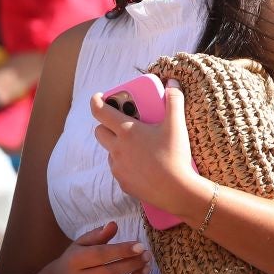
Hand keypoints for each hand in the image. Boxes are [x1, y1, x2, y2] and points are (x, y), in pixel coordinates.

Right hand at [53, 222, 146, 273]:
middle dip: (132, 265)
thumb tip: (114, 225)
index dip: (122, 250)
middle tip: (147, 257)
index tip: (140, 246)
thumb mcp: (81, 244)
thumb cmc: (74, 261)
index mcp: (74, 261)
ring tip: (146, 270)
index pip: (101, 255)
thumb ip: (98, 235)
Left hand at [91, 80, 201, 216]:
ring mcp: (118, 167)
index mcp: (126, 131)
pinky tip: (142, 164)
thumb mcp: (176, 125)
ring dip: (117, 145)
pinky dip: (125, 163)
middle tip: (123, 122)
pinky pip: (118, 168)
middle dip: (107, 124)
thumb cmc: (175, 156)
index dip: (96, 101)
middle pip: (100, 131)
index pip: (100, 111)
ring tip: (137, 145)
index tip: (99, 97)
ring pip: (109, 151)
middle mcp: (117, 148)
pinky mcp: (123, 182)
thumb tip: (172, 83)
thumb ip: (174, 101)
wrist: (177, 191)